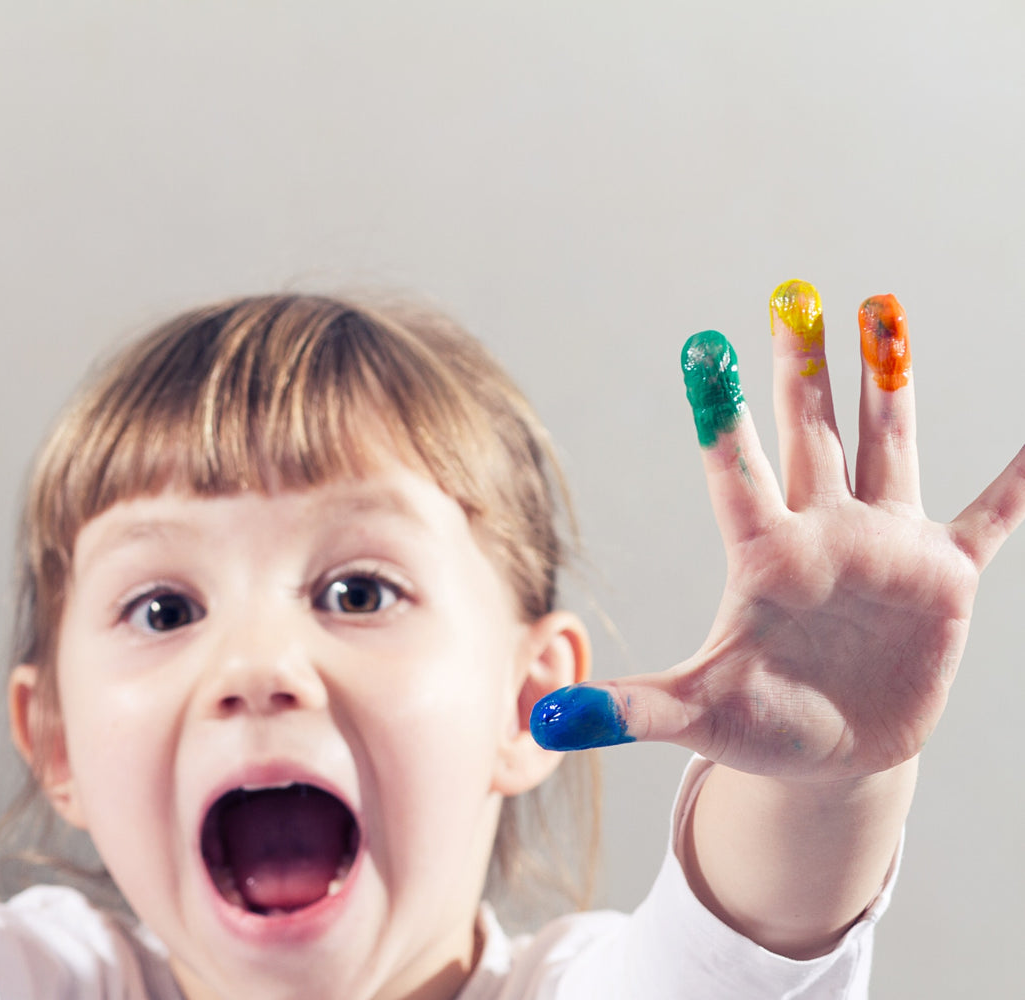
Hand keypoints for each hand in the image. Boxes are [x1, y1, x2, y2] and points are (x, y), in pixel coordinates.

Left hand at [532, 280, 1024, 780]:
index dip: (722, 417)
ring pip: (885, 445)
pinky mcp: (941, 577)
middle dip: (802, 366)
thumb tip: (548, 718)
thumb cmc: (758, 726)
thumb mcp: (697, 715)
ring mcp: (883, 547)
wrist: (833, 755)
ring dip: (888, 383)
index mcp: (764, 557)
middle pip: (809, 434)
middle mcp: (821, 533)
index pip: (737, 474)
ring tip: (884, 309)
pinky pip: (990, 518)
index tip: (701, 348)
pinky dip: (1020, 482)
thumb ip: (632, 709)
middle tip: (793, 293)